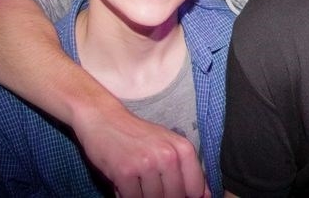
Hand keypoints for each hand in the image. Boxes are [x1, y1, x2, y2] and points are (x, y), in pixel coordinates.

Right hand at [75, 104, 208, 197]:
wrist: (104, 119)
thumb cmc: (136, 134)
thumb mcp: (167, 144)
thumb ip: (186, 169)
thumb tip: (205, 195)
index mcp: (182, 148)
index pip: (195, 188)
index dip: (187, 196)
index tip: (176, 193)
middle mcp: (167, 155)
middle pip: (175, 197)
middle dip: (164, 197)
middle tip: (151, 186)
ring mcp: (147, 164)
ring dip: (144, 196)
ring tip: (137, 183)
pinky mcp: (125, 172)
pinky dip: (127, 196)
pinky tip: (125, 185)